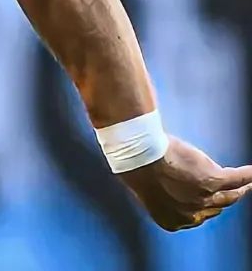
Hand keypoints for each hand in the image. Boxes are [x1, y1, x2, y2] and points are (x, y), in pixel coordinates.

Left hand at [120, 136, 251, 230]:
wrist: (139, 155)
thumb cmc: (136, 166)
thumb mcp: (148, 189)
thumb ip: (164, 195)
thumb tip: (170, 188)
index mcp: (172, 220)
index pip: (196, 216)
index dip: (204, 206)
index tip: (209, 201)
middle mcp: (191, 215)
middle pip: (215, 206)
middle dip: (223, 199)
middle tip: (232, 192)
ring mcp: (204, 198)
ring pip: (229, 194)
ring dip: (240, 188)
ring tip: (246, 183)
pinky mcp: (213, 179)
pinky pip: (237, 178)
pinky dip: (247, 175)